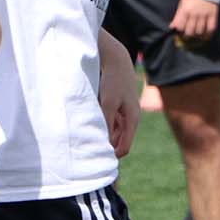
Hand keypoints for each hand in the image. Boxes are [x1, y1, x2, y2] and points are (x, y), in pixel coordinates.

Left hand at [98, 32, 140, 157]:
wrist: (117, 61)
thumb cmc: (112, 82)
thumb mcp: (107, 104)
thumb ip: (107, 124)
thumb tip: (104, 143)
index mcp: (132, 120)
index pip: (124, 148)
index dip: (111, 156)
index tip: (95, 157)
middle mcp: (131, 120)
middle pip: (119, 143)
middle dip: (107, 149)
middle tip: (88, 151)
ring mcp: (125, 114)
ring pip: (115, 135)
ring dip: (104, 139)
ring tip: (87, 140)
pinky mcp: (119, 109)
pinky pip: (111, 126)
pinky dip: (103, 129)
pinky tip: (90, 127)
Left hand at [169, 0, 219, 39]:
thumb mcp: (182, 3)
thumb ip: (178, 16)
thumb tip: (172, 27)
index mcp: (185, 10)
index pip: (180, 27)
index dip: (179, 31)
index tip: (180, 32)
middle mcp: (194, 14)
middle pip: (190, 31)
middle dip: (187, 35)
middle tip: (188, 35)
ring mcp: (204, 14)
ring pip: (200, 31)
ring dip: (197, 34)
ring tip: (196, 34)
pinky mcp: (213, 14)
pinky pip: (211, 28)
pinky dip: (208, 33)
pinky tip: (206, 34)